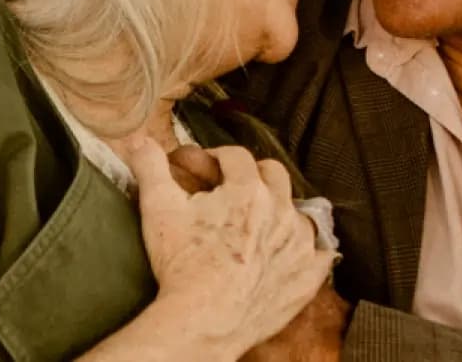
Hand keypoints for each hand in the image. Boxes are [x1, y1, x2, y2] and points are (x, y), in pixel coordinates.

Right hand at [129, 141, 335, 359]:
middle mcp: (280, 209)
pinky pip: (321, 252)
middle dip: (253, 174)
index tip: (205, 168)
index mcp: (247, 189)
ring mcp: (299, 243)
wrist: (203, 321)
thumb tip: (140, 140)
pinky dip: (309, 248)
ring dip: (281, 209)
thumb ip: (151, 167)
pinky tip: (294, 251)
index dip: (217, 157)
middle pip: (273, 174)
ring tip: (259, 221)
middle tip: (232, 188)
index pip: (236, 156)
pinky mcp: (308, 275)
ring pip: (298, 211)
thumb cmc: (182, 264)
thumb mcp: (158, 209)